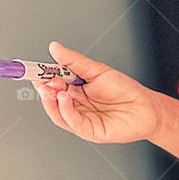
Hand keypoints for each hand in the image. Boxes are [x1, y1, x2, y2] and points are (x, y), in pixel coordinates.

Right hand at [32, 41, 161, 143]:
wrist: (147, 107)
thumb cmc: (125, 90)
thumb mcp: (97, 71)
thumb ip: (74, 62)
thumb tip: (55, 48)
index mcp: (74, 91)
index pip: (52, 85)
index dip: (41, 77)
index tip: (31, 69)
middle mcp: (75, 106)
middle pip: (52, 100)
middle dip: (45, 90)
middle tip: (42, 80)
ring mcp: (81, 120)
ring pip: (58, 114)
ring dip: (51, 102)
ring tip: (53, 89)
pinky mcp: (90, 131)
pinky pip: (73, 123)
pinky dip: (65, 111)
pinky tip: (64, 98)